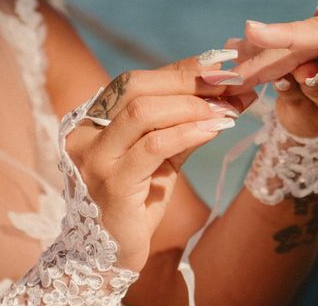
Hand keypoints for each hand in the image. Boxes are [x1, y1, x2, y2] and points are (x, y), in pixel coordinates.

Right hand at [65, 54, 255, 271]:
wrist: (113, 253)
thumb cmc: (140, 199)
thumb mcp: (164, 155)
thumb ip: (188, 124)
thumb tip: (231, 95)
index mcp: (93, 119)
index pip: (138, 80)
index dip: (182, 69)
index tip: (223, 64)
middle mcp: (85, 133)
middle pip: (136, 86)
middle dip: (188, 80)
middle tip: (230, 82)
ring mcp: (94, 158)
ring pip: (143, 112)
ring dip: (192, 105)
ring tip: (227, 109)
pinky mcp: (111, 184)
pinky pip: (153, 146)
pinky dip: (188, 132)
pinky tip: (215, 129)